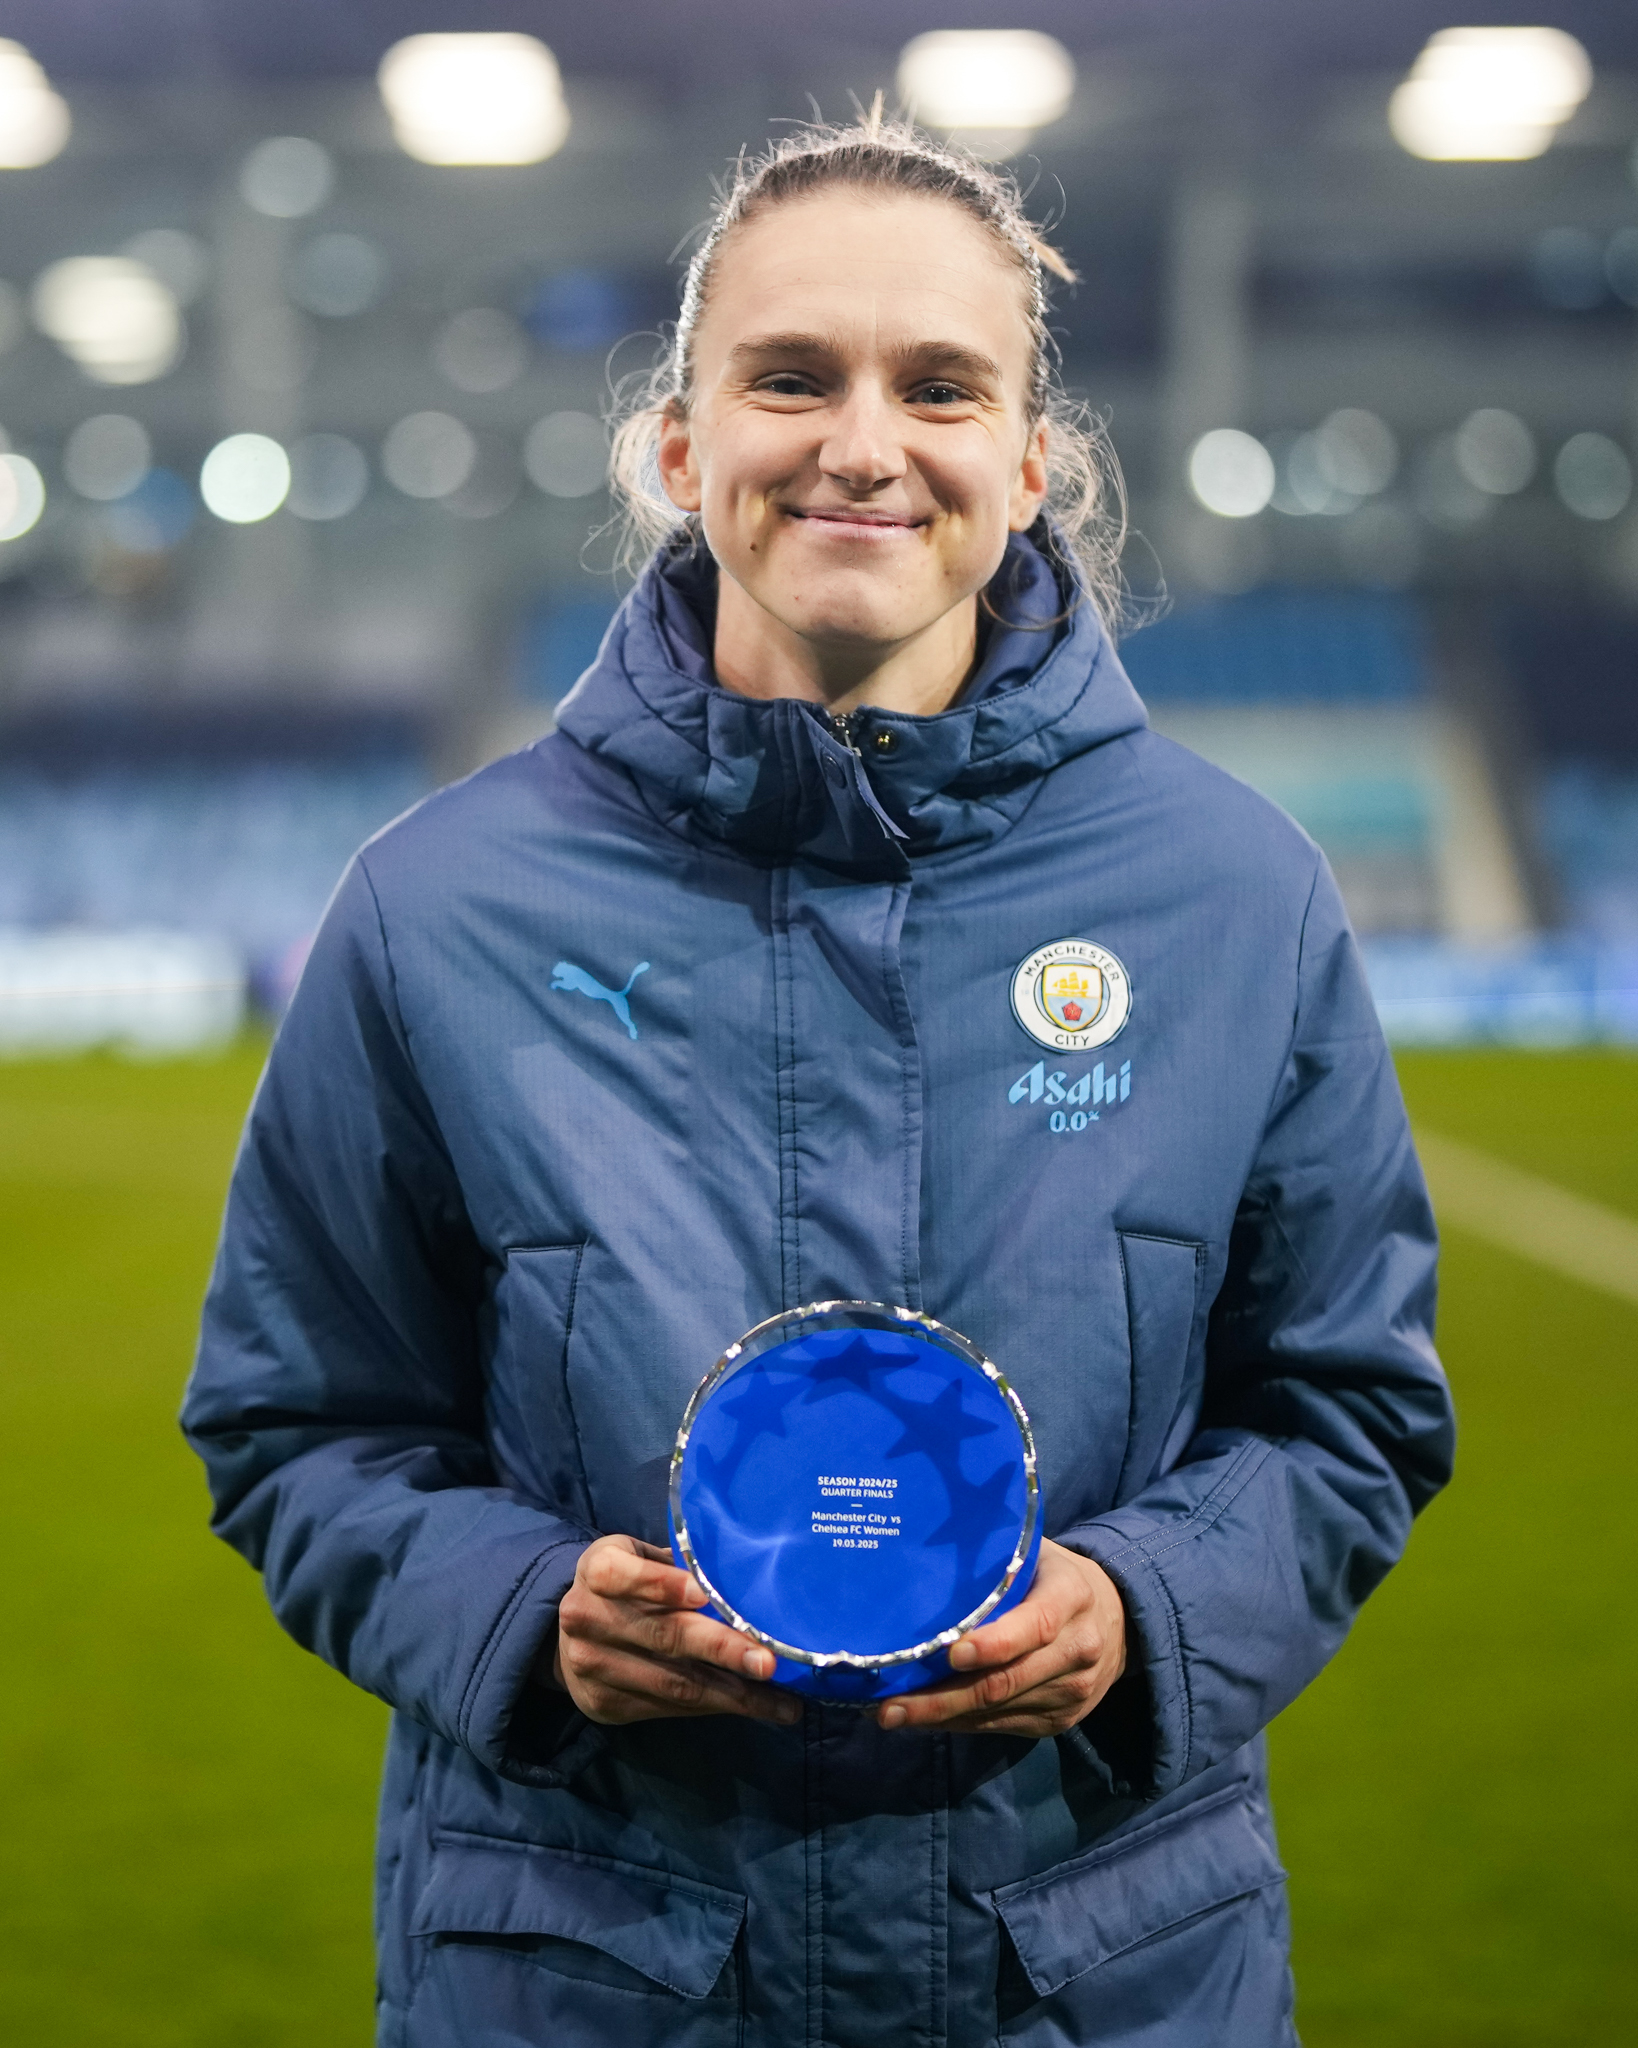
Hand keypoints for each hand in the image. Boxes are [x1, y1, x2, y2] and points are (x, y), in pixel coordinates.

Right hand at [549, 1535, 800, 1727]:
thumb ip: (673, 1564)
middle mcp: (587, 1618)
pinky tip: (752, 1707)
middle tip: (768, 1662)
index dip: (663, 1585)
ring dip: (734, 1695)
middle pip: (664, 1635)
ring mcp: (593, 1667)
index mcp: (597, 1569)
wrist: (564, 1639)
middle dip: (722, 1649)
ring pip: (675, 1683)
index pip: (624, 1575)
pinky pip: (670, 1708)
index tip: (703, 1594)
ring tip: (782, 1703)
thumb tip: (743, 1576)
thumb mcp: (636, 1558)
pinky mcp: (605, 1705)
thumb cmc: (623, 1585)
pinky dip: (716, 1707)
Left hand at [872, 1540, 1126, 1737]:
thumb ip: (997, 1557)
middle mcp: (1078, 1650)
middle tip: (890, 1707)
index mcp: (1071, 1598)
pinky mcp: (1060, 1721)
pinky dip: (961, 1725)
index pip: (1036, 1626)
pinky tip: (925, 1718)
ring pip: (998, 1710)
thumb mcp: (1038, 1554)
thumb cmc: (1057, 1577)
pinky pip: (1002, 1727)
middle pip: (1006, 1682)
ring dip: (941, 1717)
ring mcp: (1072, 1693)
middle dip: (943, 1699)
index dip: (994, 1644)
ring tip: (892, 1714)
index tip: (950, 1653)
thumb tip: (927, 1548)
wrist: (1122, 1621)